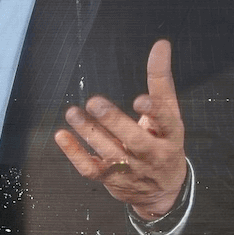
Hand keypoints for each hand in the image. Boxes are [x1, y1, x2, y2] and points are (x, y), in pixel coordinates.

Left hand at [54, 39, 186, 220]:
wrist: (161, 190)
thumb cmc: (164, 140)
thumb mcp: (169, 113)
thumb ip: (160, 80)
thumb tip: (161, 44)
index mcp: (171, 135)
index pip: (166, 123)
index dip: (154, 112)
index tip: (140, 101)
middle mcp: (152, 154)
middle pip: (134, 141)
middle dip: (114, 122)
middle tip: (95, 102)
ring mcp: (131, 170)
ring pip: (109, 152)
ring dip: (89, 133)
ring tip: (73, 113)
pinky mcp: (111, 179)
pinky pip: (91, 169)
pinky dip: (75, 153)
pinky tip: (62, 135)